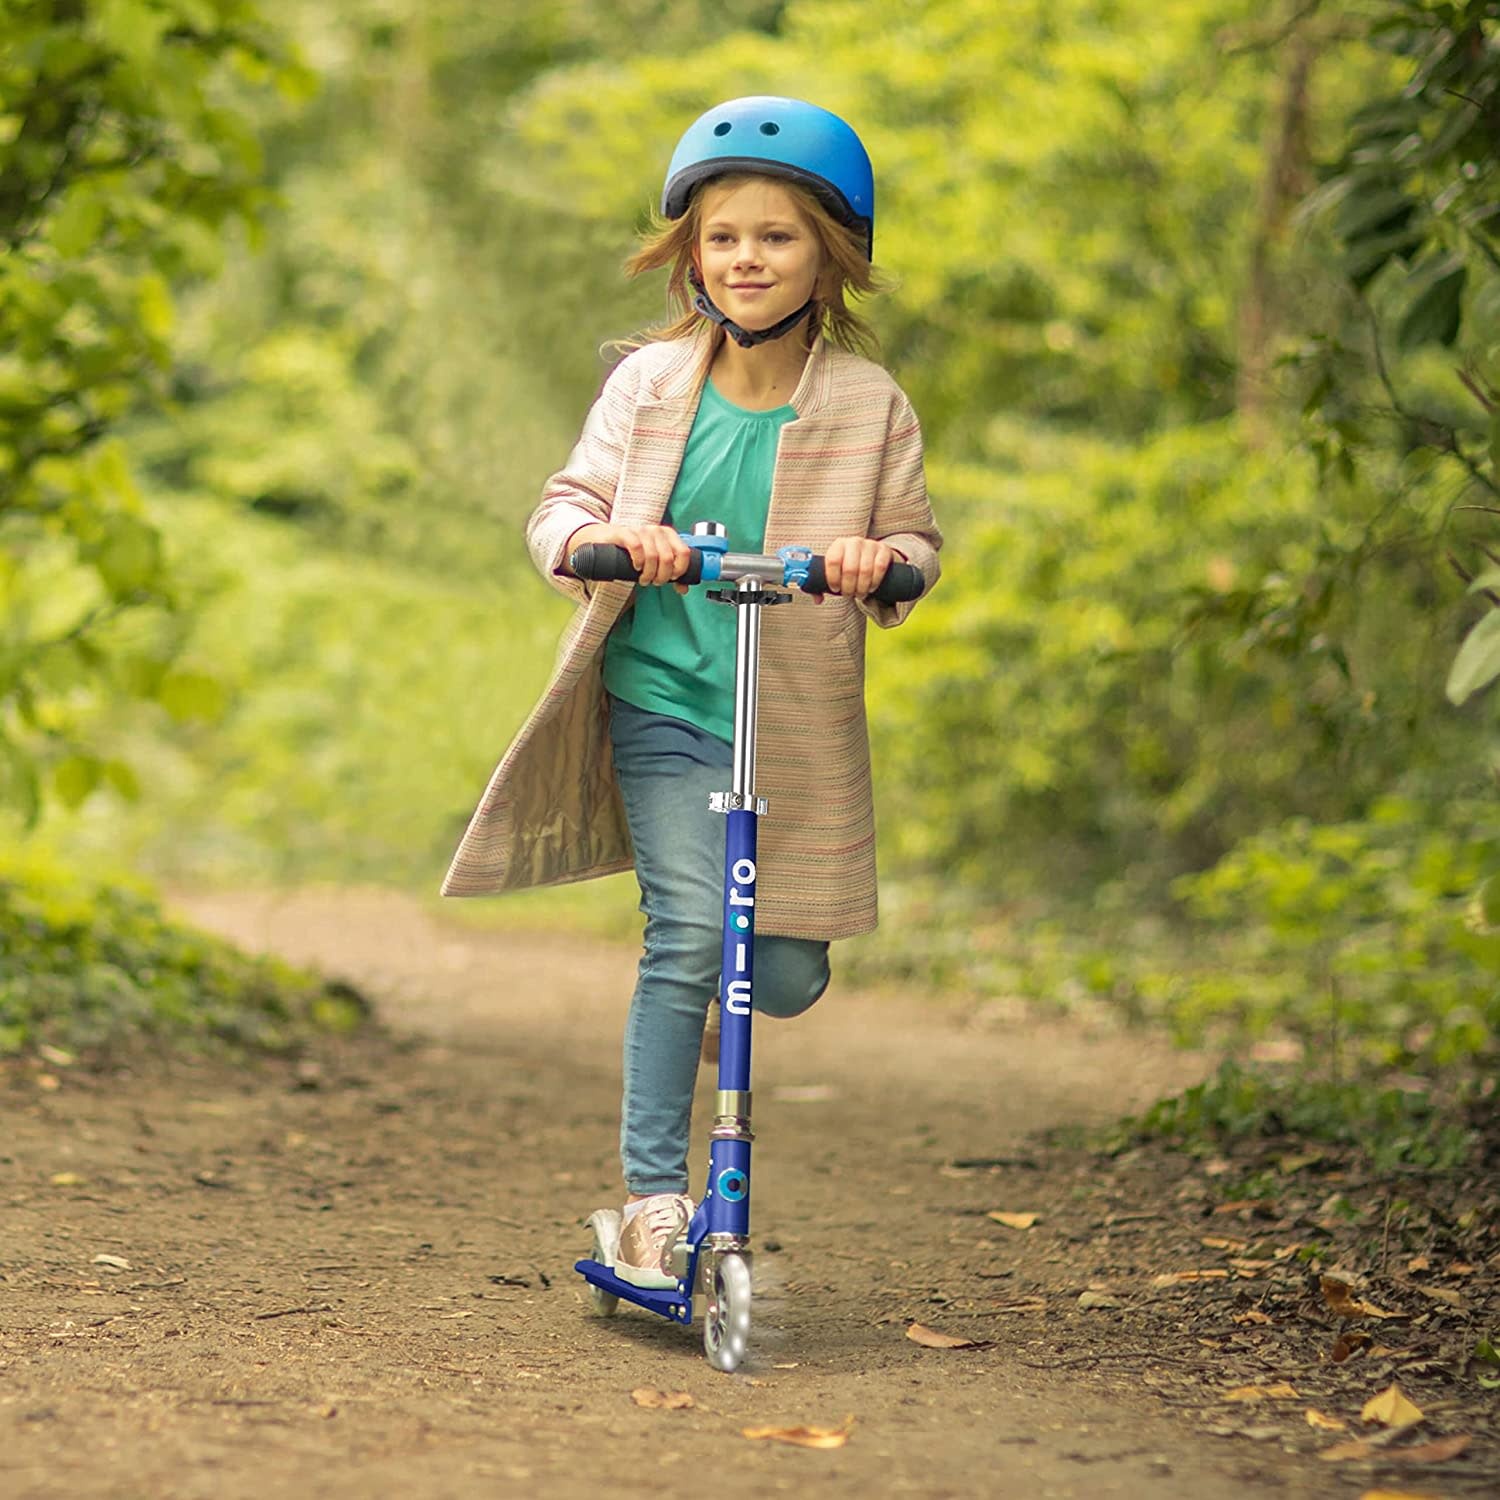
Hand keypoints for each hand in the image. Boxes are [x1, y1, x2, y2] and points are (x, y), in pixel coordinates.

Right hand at [564, 523, 691, 589]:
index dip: (680, 569)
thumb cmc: (630, 552)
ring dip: (649, 573)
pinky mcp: (623, 533)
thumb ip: (669, 572)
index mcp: (667, 535)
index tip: (672, 578)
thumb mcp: (653, 561)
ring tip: (644, 579)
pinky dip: (638, 561)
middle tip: (654, 582)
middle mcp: (655, 530)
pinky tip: (636, 567)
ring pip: (653, 555)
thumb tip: (684, 587)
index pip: (684, 552)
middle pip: (668, 558)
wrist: (603, 540)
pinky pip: (636, 547)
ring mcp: (639, 531)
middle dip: (662, 576)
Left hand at [820, 536, 895, 597]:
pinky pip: (880, 567)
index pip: (832, 560)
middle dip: (848, 587)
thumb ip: (821, 586)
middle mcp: (854, 542)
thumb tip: (818, 599)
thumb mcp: (835, 572)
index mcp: (838, 545)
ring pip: (865, 570)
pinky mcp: (884, 550)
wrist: (871, 556)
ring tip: (859, 594)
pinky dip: (875, 581)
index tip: (835, 589)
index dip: (833, 578)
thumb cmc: (848, 566)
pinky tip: (871, 588)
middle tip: (848, 595)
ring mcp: (870, 544)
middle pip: (849, 568)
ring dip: (861, 587)